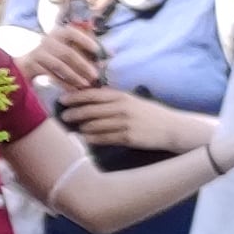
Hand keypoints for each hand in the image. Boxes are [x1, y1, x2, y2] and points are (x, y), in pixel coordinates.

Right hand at [21, 14, 107, 90]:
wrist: (28, 65)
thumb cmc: (56, 56)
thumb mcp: (70, 49)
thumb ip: (89, 51)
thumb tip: (111, 54)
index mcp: (59, 32)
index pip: (73, 33)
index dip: (86, 41)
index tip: (97, 51)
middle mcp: (47, 40)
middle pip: (67, 52)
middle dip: (83, 65)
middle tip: (96, 76)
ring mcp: (38, 52)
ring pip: (59, 65)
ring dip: (74, 75)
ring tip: (86, 84)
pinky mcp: (32, 65)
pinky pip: (50, 75)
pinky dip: (63, 83)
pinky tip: (73, 89)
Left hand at [51, 84, 193, 149]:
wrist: (172, 128)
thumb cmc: (149, 114)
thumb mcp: (132, 101)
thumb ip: (112, 100)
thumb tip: (87, 99)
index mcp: (121, 96)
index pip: (92, 94)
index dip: (74, 97)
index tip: (62, 100)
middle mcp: (121, 108)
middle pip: (89, 110)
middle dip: (73, 113)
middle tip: (63, 117)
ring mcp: (125, 123)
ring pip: (94, 125)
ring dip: (81, 128)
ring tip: (73, 129)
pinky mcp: (128, 137)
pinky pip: (104, 138)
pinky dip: (92, 139)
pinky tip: (85, 139)